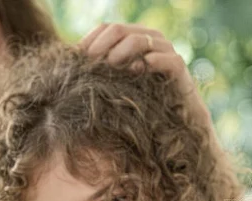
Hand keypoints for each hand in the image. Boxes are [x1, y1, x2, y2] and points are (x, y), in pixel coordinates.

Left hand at [78, 23, 208, 123]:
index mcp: (133, 38)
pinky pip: (167, 58)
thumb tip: (72, 65)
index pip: (107, 28)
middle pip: (119, 30)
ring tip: (112, 66)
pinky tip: (137, 70)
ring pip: (141, 39)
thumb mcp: (117, 84)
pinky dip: (152, 61)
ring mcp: (166, 51)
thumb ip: (101, 71)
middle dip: (102, 46)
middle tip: (91, 63)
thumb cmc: (143, 101)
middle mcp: (150, 39)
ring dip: (122, 51)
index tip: (77, 57)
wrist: (176, 121)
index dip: (90, 40)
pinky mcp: (179, 67)